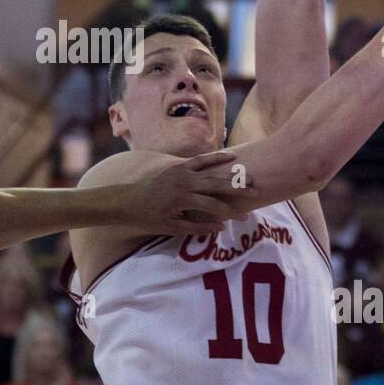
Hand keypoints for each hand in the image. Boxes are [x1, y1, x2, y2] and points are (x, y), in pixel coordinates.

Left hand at [119, 149, 247, 236]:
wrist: (127, 200)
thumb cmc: (149, 218)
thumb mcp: (172, 228)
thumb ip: (197, 227)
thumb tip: (222, 226)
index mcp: (182, 200)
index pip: (213, 206)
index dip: (230, 212)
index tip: (245, 216)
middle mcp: (184, 182)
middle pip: (216, 185)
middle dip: (237, 189)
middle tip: (256, 192)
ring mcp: (181, 171)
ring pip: (211, 170)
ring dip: (231, 173)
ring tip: (249, 176)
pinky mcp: (178, 166)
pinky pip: (201, 160)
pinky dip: (216, 158)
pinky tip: (231, 157)